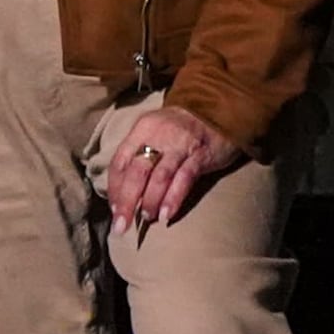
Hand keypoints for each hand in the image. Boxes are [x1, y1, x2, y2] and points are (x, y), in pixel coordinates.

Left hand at [102, 107, 244, 229]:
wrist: (219, 107)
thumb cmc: (180, 128)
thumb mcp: (154, 133)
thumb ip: (138, 156)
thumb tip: (123, 193)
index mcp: (141, 129)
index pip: (120, 162)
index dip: (114, 189)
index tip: (114, 211)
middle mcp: (158, 135)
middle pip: (136, 172)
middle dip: (126, 202)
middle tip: (121, 226)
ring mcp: (181, 144)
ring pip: (159, 177)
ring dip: (150, 201)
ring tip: (146, 218)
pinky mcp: (201, 154)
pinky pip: (184, 179)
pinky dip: (173, 198)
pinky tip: (166, 214)